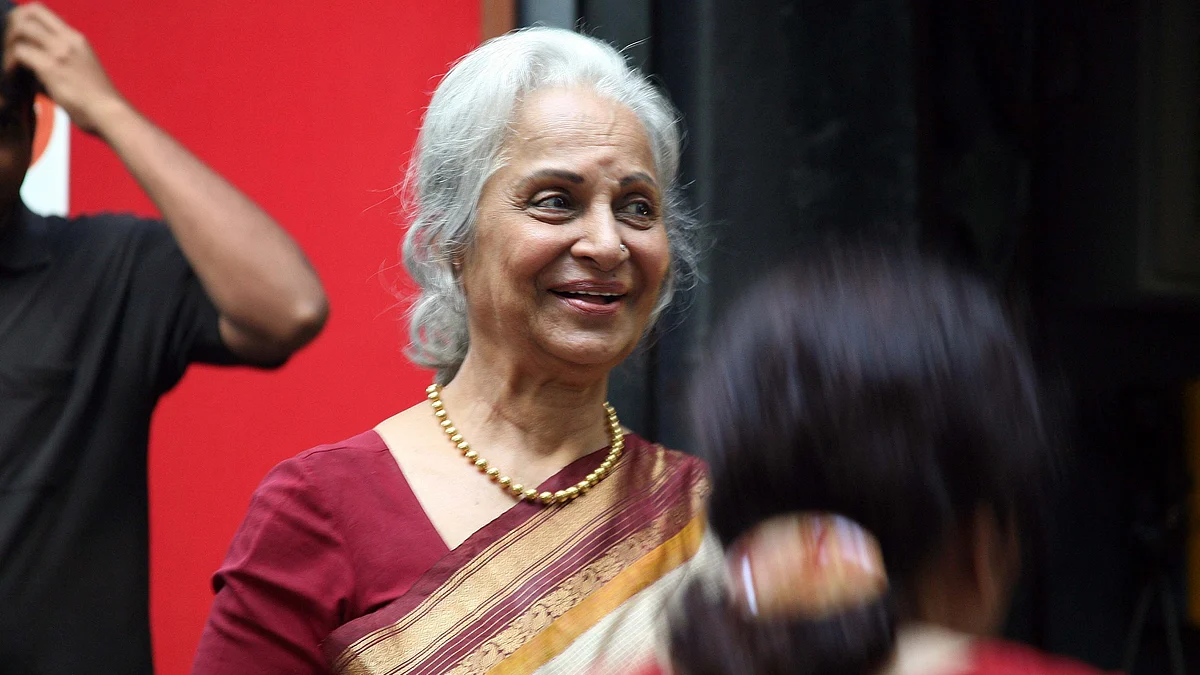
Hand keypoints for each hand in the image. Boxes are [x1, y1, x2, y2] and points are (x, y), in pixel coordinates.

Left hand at [3, 3, 127, 135]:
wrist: (110, 113)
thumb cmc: (98, 99)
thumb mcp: (84, 67)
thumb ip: (63, 57)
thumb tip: (37, 60)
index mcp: (77, 38)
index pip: (42, 11)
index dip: (23, 17)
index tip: (18, 35)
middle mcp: (68, 39)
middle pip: (29, 13)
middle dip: (12, 25)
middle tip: (10, 44)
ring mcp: (59, 52)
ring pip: (21, 29)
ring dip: (10, 42)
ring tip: (11, 60)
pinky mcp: (51, 67)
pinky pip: (20, 53)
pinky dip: (11, 62)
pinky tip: (13, 74)